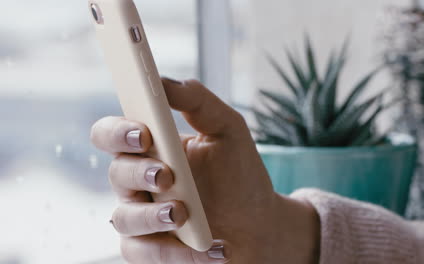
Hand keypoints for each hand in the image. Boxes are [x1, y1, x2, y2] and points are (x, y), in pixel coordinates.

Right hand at [90, 79, 319, 262]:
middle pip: (115, 174)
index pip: (112, 134)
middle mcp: (140, 181)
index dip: (118, 132)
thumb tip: (165, 81)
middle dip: (138, 173)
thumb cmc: (240, 174)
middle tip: (166, 174)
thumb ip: (198, 101)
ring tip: (184, 213)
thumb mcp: (228, 129)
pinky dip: (175, 254)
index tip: (144, 133)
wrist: (259, 222)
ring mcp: (144, 216)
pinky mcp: (153, 249)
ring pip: (123, 218)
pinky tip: (213, 247)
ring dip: (151, 216)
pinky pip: (144, 253)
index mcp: (152, 148)